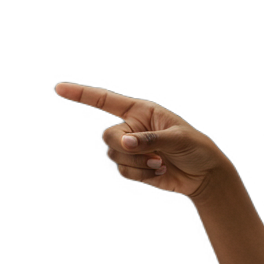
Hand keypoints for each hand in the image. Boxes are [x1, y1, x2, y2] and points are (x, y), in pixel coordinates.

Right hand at [56, 83, 228, 197]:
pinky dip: (141, 174)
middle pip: (109, 136)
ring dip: (138, 164)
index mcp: (142, 111)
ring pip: (115, 157)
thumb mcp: (178, 138)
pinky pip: (124, 172)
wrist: (204, 174)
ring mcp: (133, 149)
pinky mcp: (135, 167)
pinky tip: (159, 171)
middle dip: (127, 148)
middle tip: (151, 153)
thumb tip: (124, 143)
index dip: (82, 94)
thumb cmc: (196, 148)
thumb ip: (149, 139)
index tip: (60, 88)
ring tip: (161, 162)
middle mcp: (133, 128)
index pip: (106, 100)